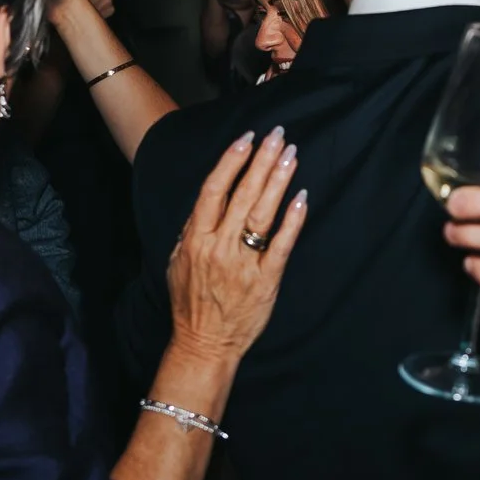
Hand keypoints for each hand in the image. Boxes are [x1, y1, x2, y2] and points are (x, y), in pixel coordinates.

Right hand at [168, 128, 306, 358]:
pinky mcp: (266, 281)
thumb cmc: (191, 303)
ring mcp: (244, 264)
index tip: (246, 139)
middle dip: (261, 161)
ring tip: (290, 155)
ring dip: (278, 181)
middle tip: (277, 136)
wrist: (204, 344)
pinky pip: (281, 245)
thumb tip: (206, 201)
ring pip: (262, 214)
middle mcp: (219, 247)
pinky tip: (301, 197)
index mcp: (195, 239)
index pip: (214, 190)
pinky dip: (292, 220)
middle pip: (243, 195)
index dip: (231, 161)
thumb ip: (191, 231)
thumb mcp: (177, 262)